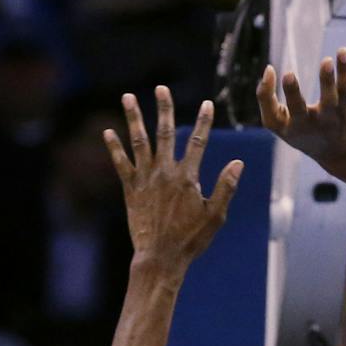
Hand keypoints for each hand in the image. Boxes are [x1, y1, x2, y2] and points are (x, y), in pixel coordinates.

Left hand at [105, 86, 243, 272]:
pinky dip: (114, 147)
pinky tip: (107, 132)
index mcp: (187, 177)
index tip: (207, 104)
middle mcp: (164, 172)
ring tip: (127, 96)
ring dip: (133, 117)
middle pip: (165, 133)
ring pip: (139, 141)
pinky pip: (120, 163)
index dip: (204, 122)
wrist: (160, 257)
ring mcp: (145, 179)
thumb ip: (225, 187)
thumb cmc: (191, 240)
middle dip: (164, 108)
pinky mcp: (130, 189)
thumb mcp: (215, 216)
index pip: (198, 142)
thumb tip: (237, 163)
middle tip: (160, 88)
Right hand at [256, 48, 345, 165]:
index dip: (292, 92)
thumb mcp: (276, 123)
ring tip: (342, 51)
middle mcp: (325, 120)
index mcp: (302, 125)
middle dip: (327, 81)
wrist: (333, 150)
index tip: (288, 73)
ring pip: (345, 91)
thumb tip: (269, 69)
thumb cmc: (297, 131)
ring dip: (345, 70)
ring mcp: (341, 112)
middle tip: (326, 61)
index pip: (296, 109)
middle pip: (329, 101)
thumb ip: (265, 98)